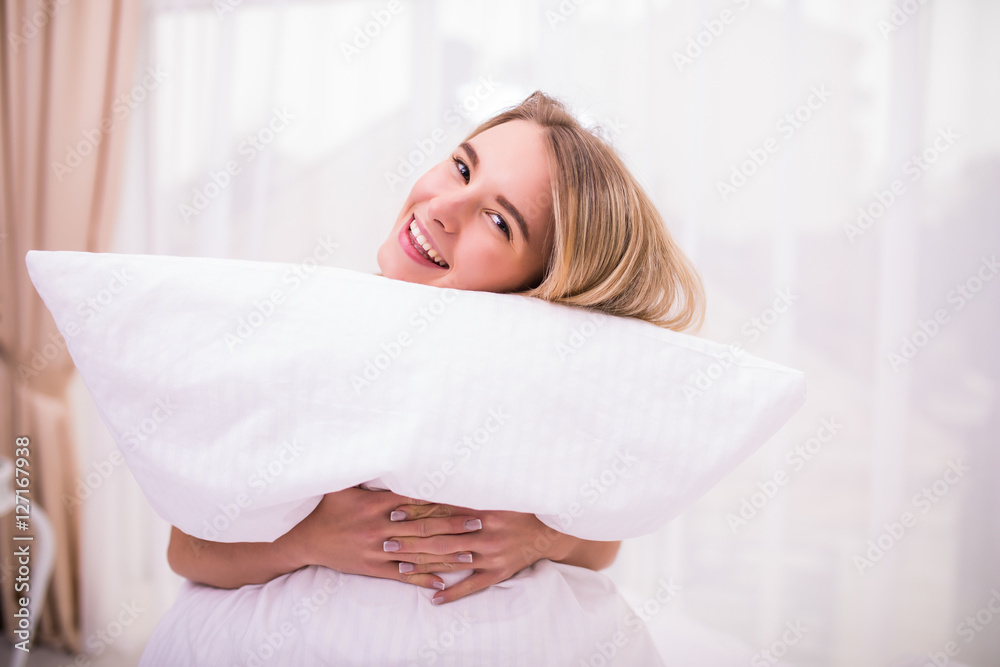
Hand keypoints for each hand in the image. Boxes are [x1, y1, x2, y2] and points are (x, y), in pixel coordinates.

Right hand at [283, 486, 484, 591]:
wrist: (307, 542)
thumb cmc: (328, 509)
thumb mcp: (342, 484)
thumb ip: (364, 467)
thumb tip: (377, 441)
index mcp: (377, 505)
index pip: (417, 501)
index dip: (442, 500)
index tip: (464, 498)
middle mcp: (381, 529)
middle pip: (424, 527)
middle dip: (454, 526)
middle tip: (480, 523)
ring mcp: (378, 552)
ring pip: (419, 554)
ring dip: (446, 554)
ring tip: (472, 553)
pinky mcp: (374, 569)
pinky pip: (403, 576)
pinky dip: (423, 579)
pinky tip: (443, 581)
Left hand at [384, 501, 575, 604]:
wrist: (550, 530)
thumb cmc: (518, 507)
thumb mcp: (495, 493)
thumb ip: (467, 490)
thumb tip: (436, 479)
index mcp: (482, 510)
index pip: (442, 512)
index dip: (417, 512)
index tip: (393, 513)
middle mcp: (485, 533)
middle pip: (441, 538)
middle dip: (412, 539)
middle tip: (387, 541)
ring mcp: (491, 556)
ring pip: (451, 561)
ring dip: (424, 564)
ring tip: (400, 566)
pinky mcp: (498, 573)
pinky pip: (472, 586)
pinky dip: (453, 593)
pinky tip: (434, 599)